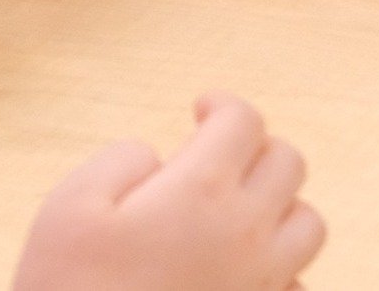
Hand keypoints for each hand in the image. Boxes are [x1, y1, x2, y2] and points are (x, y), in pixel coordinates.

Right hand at [13, 93, 324, 290]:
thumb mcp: (70, 206)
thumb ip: (123, 159)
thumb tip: (159, 158)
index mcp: (201, 193)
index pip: (244, 121)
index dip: (222, 105)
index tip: (199, 111)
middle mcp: (247, 237)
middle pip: (289, 163)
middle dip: (255, 148)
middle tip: (215, 159)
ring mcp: (261, 288)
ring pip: (308, 226)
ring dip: (279, 205)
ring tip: (234, 211)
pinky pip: (297, 286)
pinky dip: (279, 269)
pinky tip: (235, 272)